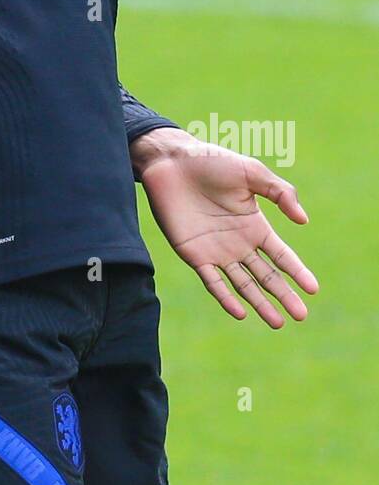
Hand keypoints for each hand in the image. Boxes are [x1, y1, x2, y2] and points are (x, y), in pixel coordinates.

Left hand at [130, 128, 318, 327]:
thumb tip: (304, 220)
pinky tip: (240, 312)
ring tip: (277, 322)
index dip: (297, 272)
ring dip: (260, 304)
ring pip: (243, 284)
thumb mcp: (251, 172)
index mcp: (254, 225)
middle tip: (301, 316)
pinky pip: (212, 281)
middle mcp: (238, 243)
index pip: (281, 255)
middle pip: (266, 275)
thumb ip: (280, 192)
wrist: (171, 161)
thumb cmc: (211, 161)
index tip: (313, 290)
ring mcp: (216, 251)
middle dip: (284, 295)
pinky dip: (225, 297)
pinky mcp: (193, 254)